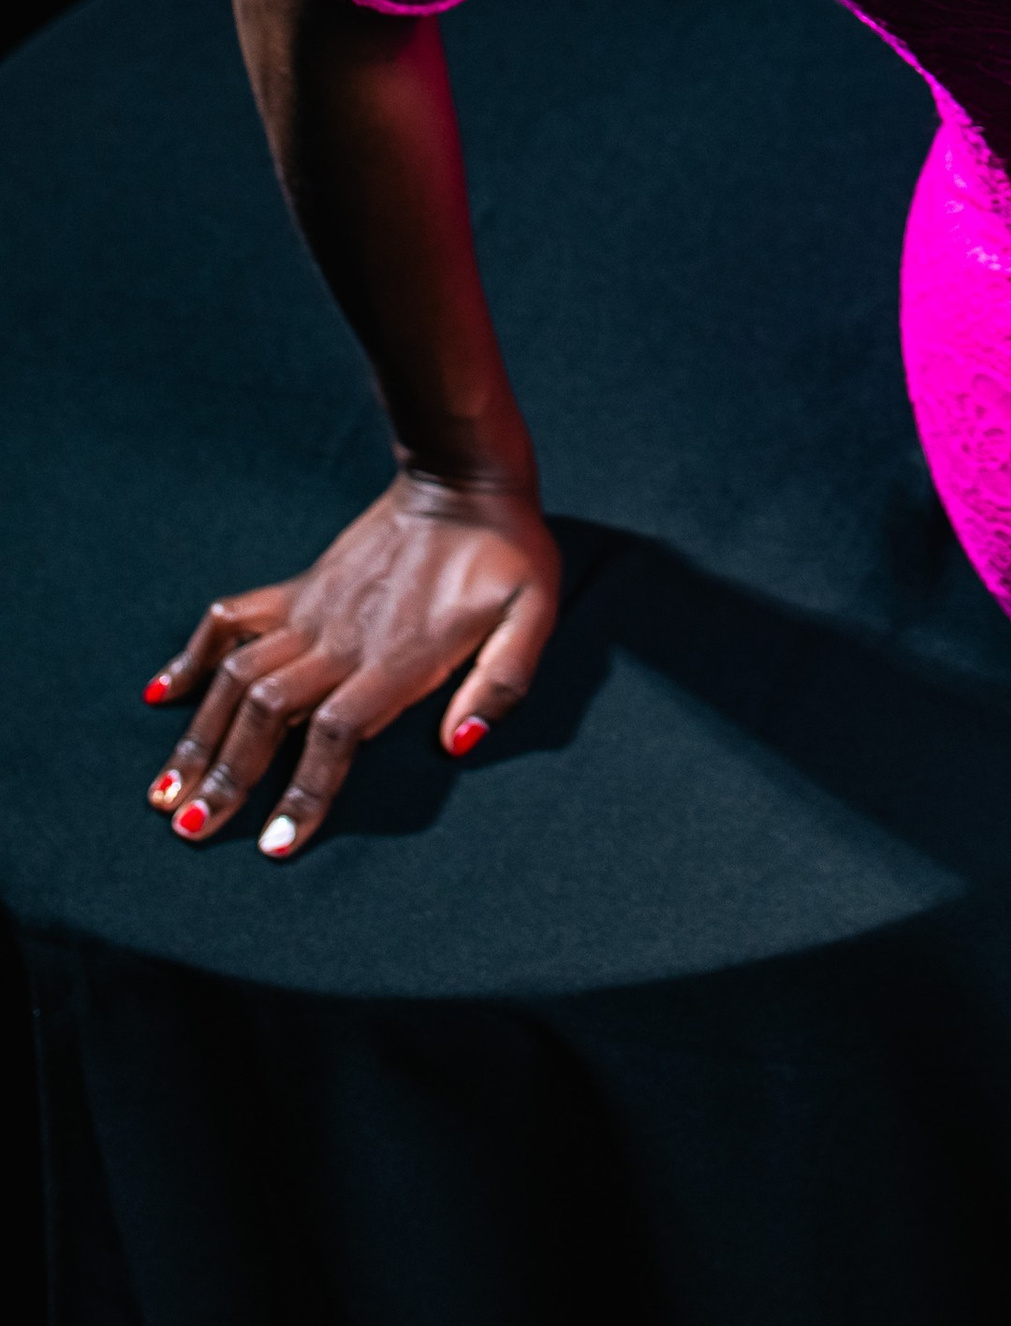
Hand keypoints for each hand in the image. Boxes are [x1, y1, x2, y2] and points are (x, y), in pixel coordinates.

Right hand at [140, 471, 558, 859]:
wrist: (464, 480)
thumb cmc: (508, 555)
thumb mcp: (532, 613)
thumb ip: (501, 682)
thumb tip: (458, 745)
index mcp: (398, 656)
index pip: (336, 733)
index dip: (305, 790)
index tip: (275, 845)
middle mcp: (342, 638)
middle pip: (267, 712)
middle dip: (226, 774)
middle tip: (189, 828)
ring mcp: (312, 611)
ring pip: (237, 675)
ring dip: (199, 732)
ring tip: (164, 788)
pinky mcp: (298, 589)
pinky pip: (232, 619)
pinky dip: (194, 654)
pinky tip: (163, 692)